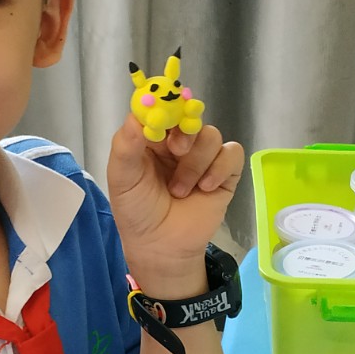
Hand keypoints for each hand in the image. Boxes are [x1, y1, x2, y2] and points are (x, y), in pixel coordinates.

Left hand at [108, 115, 244, 293]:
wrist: (161, 247)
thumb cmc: (137, 211)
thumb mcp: (122, 177)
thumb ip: (126, 144)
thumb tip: (139, 112)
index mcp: (152, 139)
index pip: (162, 109)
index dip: (165, 106)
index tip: (163, 113)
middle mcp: (178, 143)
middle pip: (191, 117)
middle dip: (185, 132)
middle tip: (176, 150)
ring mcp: (203, 157)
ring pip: (211, 136)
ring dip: (196, 163)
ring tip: (180, 190)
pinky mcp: (224, 173)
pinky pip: (232, 154)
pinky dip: (219, 168)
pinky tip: (205, 188)